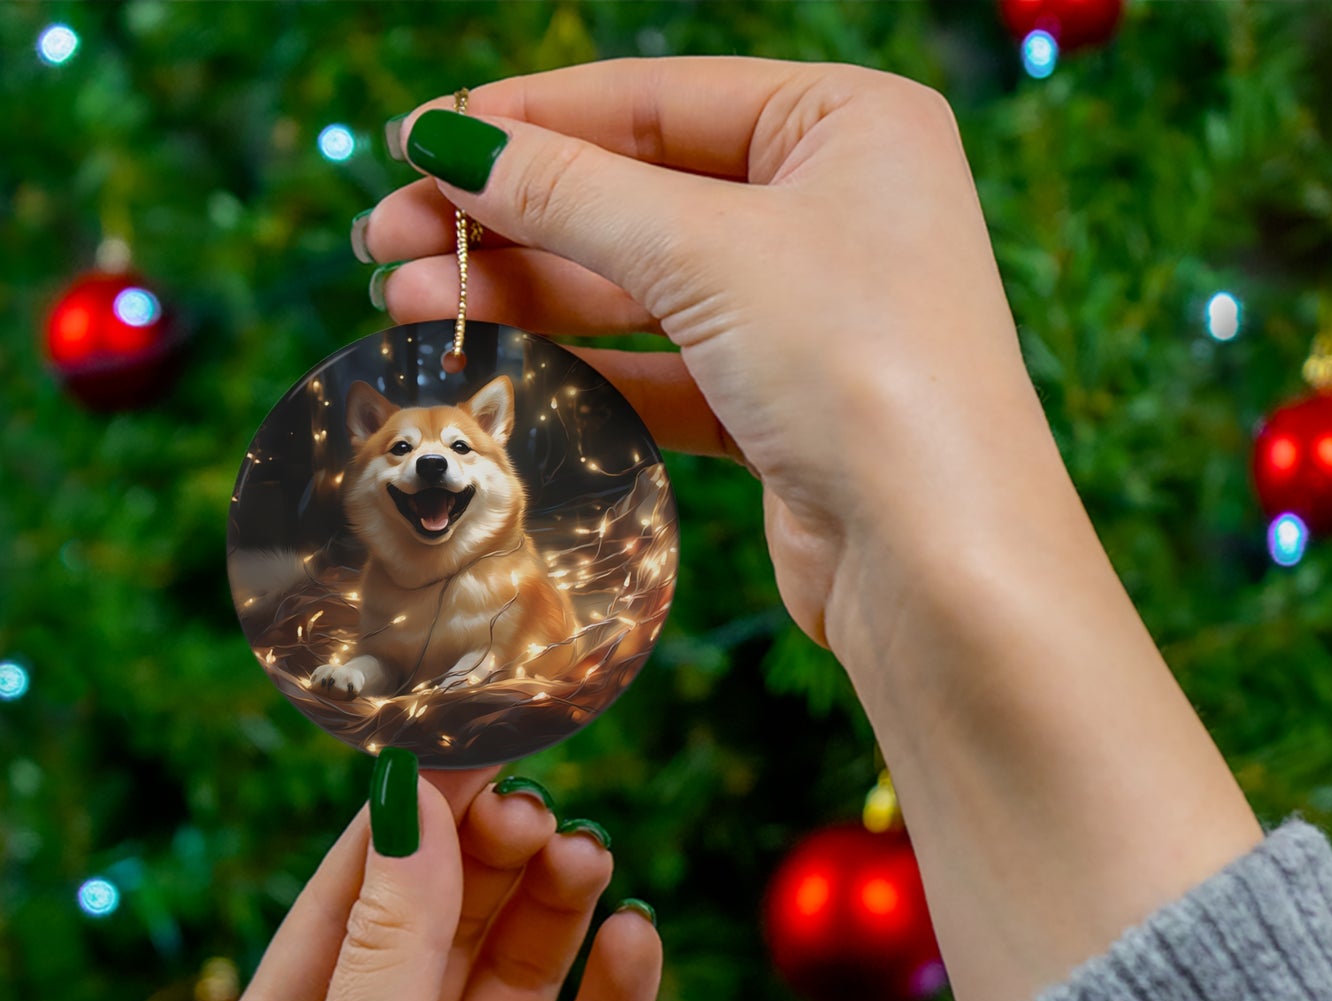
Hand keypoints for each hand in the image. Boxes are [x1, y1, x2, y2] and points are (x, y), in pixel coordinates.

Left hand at [201, 768, 661, 1000]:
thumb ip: (391, 946)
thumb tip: (412, 801)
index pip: (353, 899)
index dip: (410, 821)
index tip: (469, 742)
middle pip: (447, 926)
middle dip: (490, 862)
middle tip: (539, 809)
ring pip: (522, 977)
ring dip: (555, 911)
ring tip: (589, 857)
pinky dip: (617, 995)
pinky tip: (635, 940)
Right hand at [362, 57, 1056, 654]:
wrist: (938, 560)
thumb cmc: (861, 368)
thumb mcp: (707, 251)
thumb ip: (571, 192)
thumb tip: (449, 141)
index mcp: (848, 124)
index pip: (656, 99)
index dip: (527, 120)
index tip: (415, 141)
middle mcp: (835, 209)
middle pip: (637, 194)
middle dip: (508, 218)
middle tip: (385, 240)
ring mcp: (810, 314)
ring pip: (641, 287)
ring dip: (526, 294)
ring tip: (405, 304)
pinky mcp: (783, 407)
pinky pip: (663, 369)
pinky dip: (583, 367)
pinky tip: (497, 364)